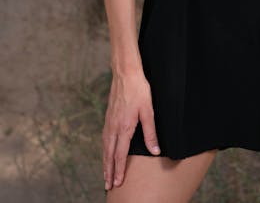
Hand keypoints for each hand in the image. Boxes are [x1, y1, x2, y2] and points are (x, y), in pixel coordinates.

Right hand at [102, 71, 160, 190]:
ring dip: (105, 162)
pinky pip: (104, 138)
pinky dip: (104, 149)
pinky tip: (106, 151)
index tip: (117, 182)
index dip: (119, 170)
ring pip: (105, 147)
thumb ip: (151, 133)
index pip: (120, 155)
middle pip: (109, 154)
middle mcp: (113, 127)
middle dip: (108, 171)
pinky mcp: (108, 116)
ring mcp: (109, 121)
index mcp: (124, 128)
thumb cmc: (139, 91)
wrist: (126, 74)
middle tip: (108, 185)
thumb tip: (155, 151)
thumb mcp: (148, 111)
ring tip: (105, 174)